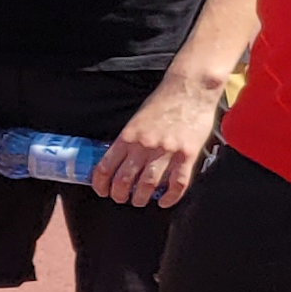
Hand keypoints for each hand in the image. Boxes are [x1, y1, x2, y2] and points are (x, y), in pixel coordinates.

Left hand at [97, 77, 220, 206]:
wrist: (189, 89)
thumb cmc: (163, 102)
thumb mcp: (136, 119)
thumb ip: (129, 139)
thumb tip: (119, 159)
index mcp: (127, 137)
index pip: (105, 167)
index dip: (101, 184)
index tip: (102, 190)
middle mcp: (143, 146)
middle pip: (125, 180)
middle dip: (120, 195)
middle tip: (121, 199)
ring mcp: (166, 151)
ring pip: (148, 184)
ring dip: (141, 198)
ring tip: (139, 201)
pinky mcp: (187, 154)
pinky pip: (178, 182)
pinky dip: (171, 197)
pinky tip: (165, 202)